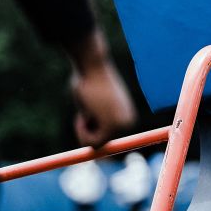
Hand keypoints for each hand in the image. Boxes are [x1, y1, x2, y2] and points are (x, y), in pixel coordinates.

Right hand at [67, 32, 136, 146]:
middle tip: (86, 110)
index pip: (104, 139)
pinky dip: (81, 131)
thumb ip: (96, 119)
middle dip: (85, 130)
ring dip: (82, 130)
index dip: (88, 130)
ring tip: (86, 108)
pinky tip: (84, 113)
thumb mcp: (94, 104)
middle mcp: (129, 123)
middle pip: (99, 143)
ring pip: (95, 145)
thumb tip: (92, 138)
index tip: (88, 112)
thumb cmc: (89, 80)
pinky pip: (92, 143)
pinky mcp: (113, 127)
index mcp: (127, 118)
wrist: (92, 65)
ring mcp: (122, 126)